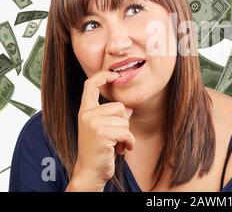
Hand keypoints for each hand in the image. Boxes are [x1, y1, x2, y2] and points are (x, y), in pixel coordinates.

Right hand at [69, 70, 134, 190]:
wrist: (90, 173)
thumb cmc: (99, 151)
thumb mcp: (104, 129)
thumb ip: (113, 116)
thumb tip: (129, 109)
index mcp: (86, 111)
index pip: (90, 86)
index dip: (102, 76)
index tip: (114, 74)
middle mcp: (87, 114)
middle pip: (120, 107)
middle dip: (124, 123)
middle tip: (115, 138)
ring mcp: (93, 123)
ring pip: (125, 120)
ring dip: (126, 135)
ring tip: (116, 145)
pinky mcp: (102, 133)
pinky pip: (126, 132)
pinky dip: (129, 142)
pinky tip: (122, 150)